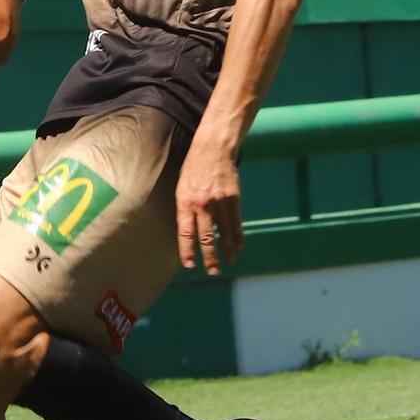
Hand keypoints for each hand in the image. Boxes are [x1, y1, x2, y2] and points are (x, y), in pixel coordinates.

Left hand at [174, 139, 242, 275]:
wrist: (213, 148)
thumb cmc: (194, 168)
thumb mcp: (181, 187)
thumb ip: (185, 209)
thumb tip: (190, 232)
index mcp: (185, 202)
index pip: (185, 233)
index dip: (187, 250)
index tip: (190, 264)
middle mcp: (202, 204)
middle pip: (206, 237)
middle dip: (209, 257)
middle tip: (212, 271)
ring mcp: (219, 202)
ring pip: (223, 232)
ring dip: (226, 250)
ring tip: (228, 262)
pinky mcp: (234, 197)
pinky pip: (236, 222)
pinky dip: (237, 235)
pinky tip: (238, 246)